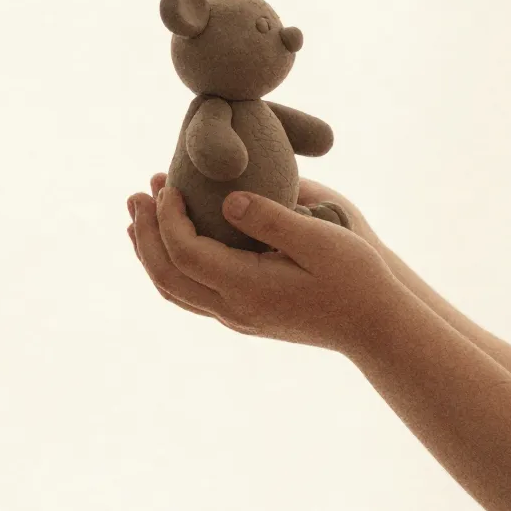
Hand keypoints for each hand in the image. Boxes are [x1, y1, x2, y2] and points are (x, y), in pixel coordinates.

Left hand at [125, 173, 418, 352]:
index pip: (185, 252)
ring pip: (175, 290)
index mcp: (246, 287)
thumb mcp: (319, 239)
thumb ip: (271, 218)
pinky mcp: (247, 318)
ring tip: (140, 219)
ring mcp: (237, 318)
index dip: (167, 217)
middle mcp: (233, 309)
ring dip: (151, 252)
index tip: (165, 185)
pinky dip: (172, 268)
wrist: (374, 326)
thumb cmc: (355, 277)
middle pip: (167, 274)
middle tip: (136, 194)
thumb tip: (228, 199)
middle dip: (146, 233)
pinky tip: (176, 248)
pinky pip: (192, 296)